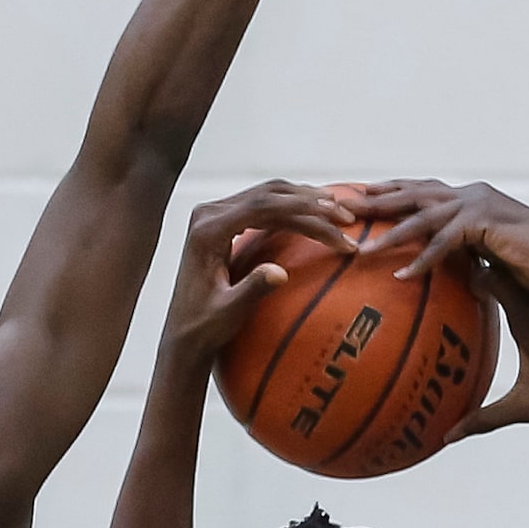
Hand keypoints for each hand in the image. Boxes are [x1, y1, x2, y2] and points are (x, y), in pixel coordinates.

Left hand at [161, 180, 355, 368]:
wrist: (182, 334)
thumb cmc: (205, 328)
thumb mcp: (229, 314)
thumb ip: (252, 290)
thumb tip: (280, 273)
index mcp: (208, 231)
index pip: (262, 207)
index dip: (302, 210)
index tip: (334, 219)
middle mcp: (209, 215)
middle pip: (268, 194)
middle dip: (310, 201)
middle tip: (345, 213)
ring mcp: (215, 215)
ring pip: (267, 194)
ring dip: (304, 200)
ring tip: (340, 210)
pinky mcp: (224, 222)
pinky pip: (263, 206)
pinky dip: (292, 208)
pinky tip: (316, 214)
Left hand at [342, 180, 528, 437]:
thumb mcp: (526, 401)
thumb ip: (485, 415)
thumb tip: (447, 438)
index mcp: (515, 272)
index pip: (455, 233)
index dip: (413, 228)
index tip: (369, 235)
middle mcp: (520, 245)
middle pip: (448, 202)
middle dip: (399, 196)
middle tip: (351, 202)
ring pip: (457, 204)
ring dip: (408, 209)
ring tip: (364, 218)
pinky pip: (475, 231)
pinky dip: (438, 245)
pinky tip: (405, 268)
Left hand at [344, 178, 528, 289]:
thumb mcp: (498, 284)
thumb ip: (478, 286)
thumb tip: (470, 299)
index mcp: (473, 206)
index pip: (422, 194)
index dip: (391, 195)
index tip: (359, 200)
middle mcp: (473, 198)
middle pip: (413, 194)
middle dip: (376, 200)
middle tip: (341, 207)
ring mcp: (480, 204)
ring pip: (424, 213)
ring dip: (390, 229)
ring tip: (361, 247)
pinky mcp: (488, 220)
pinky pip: (446, 239)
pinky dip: (424, 257)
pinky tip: (402, 276)